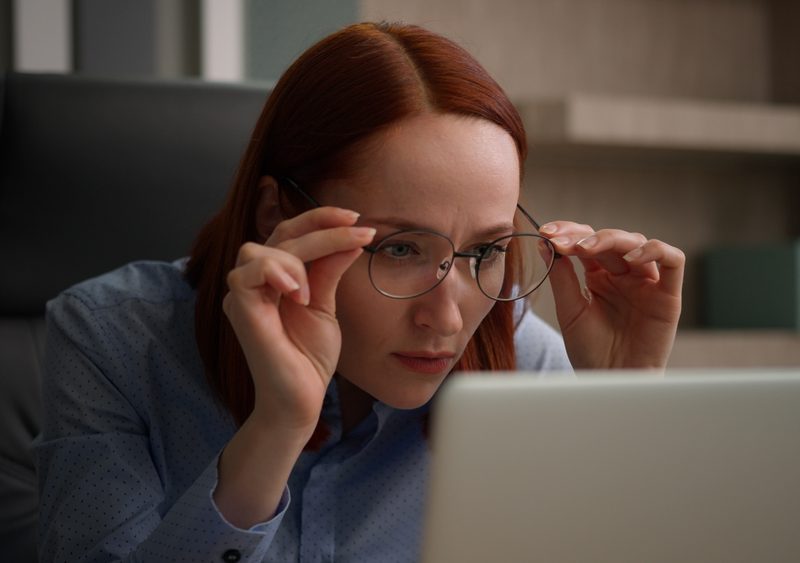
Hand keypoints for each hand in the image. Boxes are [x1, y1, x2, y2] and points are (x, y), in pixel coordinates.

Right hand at [222, 207, 375, 436]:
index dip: (320, 219)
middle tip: (360, 230)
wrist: (301, 399)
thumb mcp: (326, 305)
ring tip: (313, 293)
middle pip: (281, 234)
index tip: (355, 217)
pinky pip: (246, 273)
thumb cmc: (309, 357)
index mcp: (275, 277)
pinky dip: (276, 274)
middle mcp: (255, 281)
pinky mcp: (239, 309)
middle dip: (323, 228)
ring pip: (261, 248)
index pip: (291, 233)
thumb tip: (351, 236)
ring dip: (298, 256)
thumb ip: (330, 270)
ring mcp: (243, 295)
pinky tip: (299, 295)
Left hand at [539, 222, 684, 368]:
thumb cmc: (591, 351)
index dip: (568, 233)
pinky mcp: (668, 295)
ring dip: (611, 239)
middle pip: (609, 239)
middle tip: (560, 240)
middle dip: (582, 235)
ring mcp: (646, 283)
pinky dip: (655, 251)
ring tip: (585, 248)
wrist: (610, 382)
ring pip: (638, 242)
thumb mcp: (570, 310)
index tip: (546, 233)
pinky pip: (673, 261)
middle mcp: (623, 275)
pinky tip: (631, 258)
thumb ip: (561, 277)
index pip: (586, 242)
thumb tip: (544, 243)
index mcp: (599, 277)